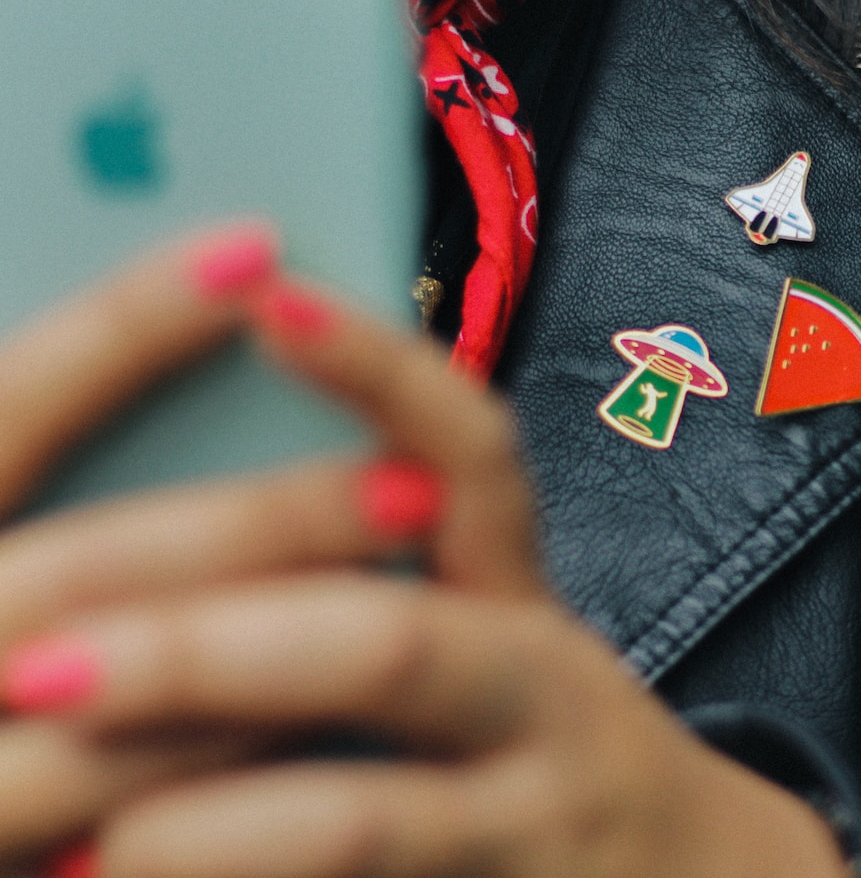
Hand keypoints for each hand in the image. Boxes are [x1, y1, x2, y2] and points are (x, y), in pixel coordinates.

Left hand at [0, 228, 850, 877]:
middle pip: (393, 644)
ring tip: (84, 846)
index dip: (381, 372)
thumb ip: (370, 591)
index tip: (267, 296)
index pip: (472, 455)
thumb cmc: (551, 755)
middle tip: (45, 672)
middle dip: (211, 652)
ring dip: (213, 829)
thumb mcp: (495, 651)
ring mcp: (538, 821)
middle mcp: (548, 694)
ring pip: (368, 819)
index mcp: (521, 602)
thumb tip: (197, 538)